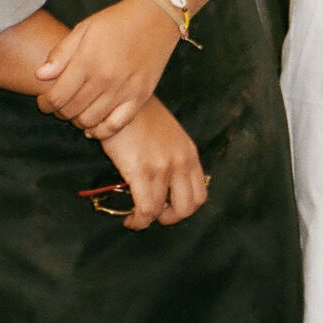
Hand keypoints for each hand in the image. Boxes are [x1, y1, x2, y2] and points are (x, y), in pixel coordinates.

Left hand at [35, 0, 178, 134]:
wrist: (155, 17)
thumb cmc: (116, 21)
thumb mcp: (84, 28)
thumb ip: (61, 53)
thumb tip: (40, 75)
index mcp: (87, 60)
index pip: (57, 96)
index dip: (45, 103)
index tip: (43, 101)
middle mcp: (105, 79)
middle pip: (71, 111)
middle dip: (58, 111)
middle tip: (58, 105)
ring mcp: (124, 90)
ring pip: (90, 121)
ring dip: (77, 121)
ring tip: (75, 111)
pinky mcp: (140, 97)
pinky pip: (116, 125)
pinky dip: (101, 130)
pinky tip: (93, 126)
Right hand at [101, 96, 207, 229]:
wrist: (121, 102)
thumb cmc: (140, 117)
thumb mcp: (169, 136)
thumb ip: (174, 157)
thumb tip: (166, 185)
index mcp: (190, 154)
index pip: (200, 194)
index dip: (184, 208)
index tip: (167, 208)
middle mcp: (181, 162)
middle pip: (188, 207)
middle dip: (170, 218)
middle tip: (154, 215)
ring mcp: (163, 167)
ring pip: (161, 211)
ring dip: (148, 220)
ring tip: (136, 218)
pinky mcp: (141, 171)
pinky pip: (145, 209)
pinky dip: (138, 220)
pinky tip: (130, 219)